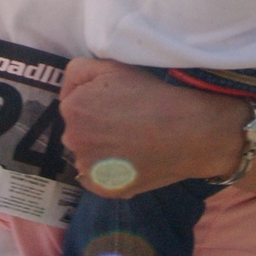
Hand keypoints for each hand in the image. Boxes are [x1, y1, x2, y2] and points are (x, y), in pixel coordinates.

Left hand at [59, 58, 242, 197]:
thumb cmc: (152, 95)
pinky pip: (97, 179)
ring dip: (101, 150)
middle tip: (127, 121)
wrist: (187, 130)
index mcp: (72, 109)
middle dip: (94, 125)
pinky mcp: (104, 189)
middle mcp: (73, 140)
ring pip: (88, 155)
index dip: (96, 100)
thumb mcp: (112, 66)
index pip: (73, 103)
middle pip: (78, 130)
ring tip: (132, 141)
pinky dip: (109, 172)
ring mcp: (88, 168)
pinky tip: (130, 160)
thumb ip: (78, 70)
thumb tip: (68, 90)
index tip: (119, 102)